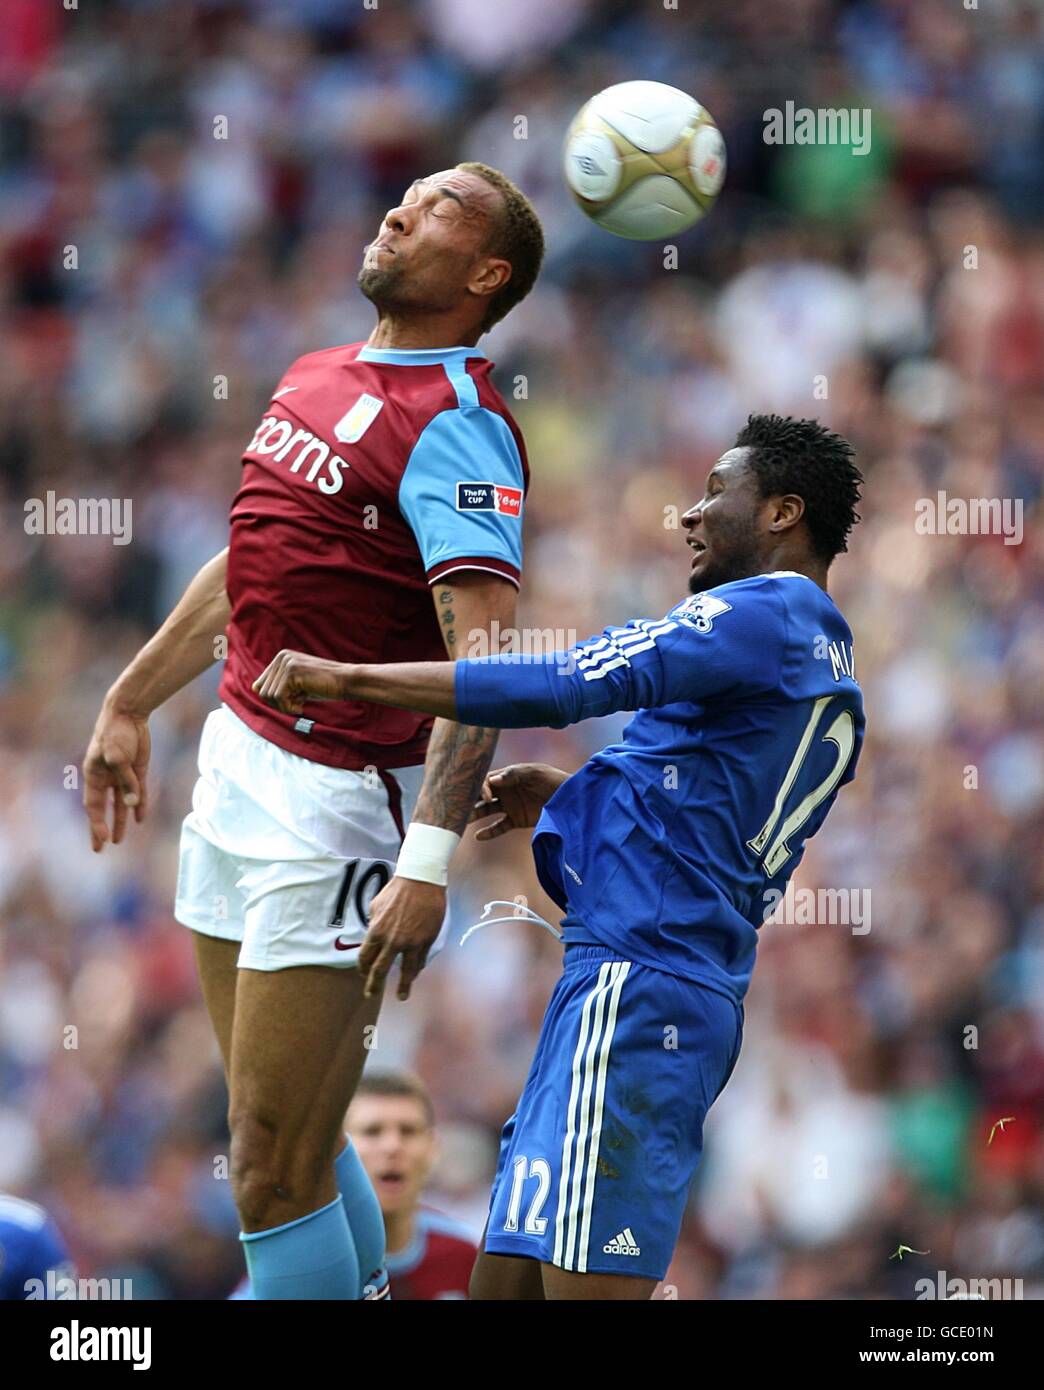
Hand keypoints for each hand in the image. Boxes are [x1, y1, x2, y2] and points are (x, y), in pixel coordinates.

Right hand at [82, 704, 151, 851]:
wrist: (128, 713)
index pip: (94, 806)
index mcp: (94, 775)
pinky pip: (138, 792)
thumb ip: (125, 781)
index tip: (103, 840)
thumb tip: (131, 804)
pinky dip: (139, 805)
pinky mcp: (137, 770)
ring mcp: (122, 775)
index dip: (97, 824)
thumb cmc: (115, 733)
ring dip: (121, 820)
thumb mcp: (117, 757)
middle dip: (101, 828)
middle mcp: (106, 778)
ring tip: (120, 840)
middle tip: (100, 848)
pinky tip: (140, 818)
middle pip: (103, 809)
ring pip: (121, 803)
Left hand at [252, 650, 352, 713]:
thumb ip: (278, 685)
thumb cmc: (324, 685)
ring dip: (284, 706)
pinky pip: (279, 697)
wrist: (346, 682)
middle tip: (297, 704)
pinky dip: (289, 707)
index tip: (293, 701)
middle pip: (263, 691)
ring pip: (269, 696)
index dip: (275, 699)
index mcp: (281, 657)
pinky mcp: (291, 672)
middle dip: (279, 704)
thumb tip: (254, 687)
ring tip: (300, 703)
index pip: (261, 685)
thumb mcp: (297, 684)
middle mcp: (281, 657)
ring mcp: (286, 663)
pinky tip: (302, 705)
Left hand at [359, 876, 445, 1001]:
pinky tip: (415, 973)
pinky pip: (420, 960)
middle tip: (371, 994)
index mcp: (376, 931)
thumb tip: (373, 932)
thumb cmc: (397, 890)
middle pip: (380, 970)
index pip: (365, 957)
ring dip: (402, 986)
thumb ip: (373, 923)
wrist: (421, 880)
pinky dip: (417, 968)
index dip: (363, 968)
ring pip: (405, 971)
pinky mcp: (426, 940)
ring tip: (401, 996)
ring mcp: (410, 943)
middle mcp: (392, 941)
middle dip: (374, 985)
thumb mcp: (376, 905)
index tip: (364, 974)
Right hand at [468, 763, 568, 840]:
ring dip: (473, 815)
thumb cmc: (552, 780)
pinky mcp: (517, 820)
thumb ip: (514, 774)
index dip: (482, 787)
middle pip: (481, 795)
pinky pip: (499, 826)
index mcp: (508, 776)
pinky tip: (478, 836)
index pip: (487, 780)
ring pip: (486, 811)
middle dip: (469, 800)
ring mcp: (510, 806)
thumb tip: (493, 780)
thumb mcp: (534, 773)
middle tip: (455, 807)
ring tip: (460, 823)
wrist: (570, 800)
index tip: (485, 797)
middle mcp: (506, 790)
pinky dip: (489, 831)